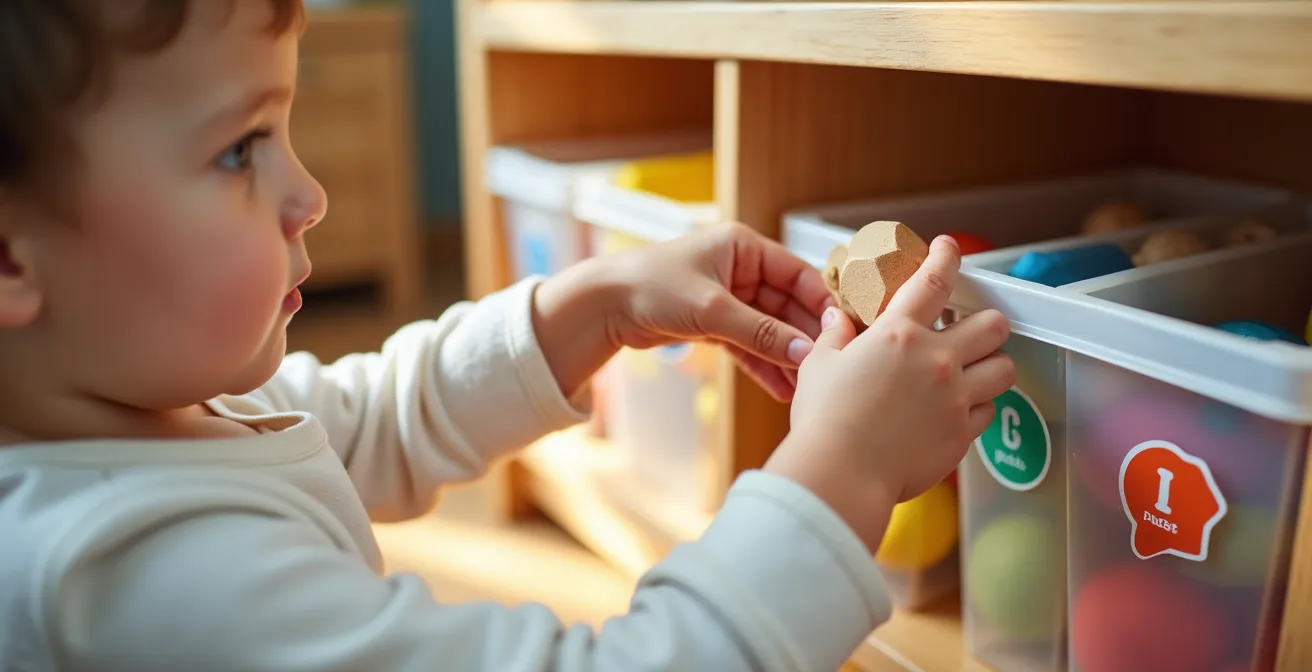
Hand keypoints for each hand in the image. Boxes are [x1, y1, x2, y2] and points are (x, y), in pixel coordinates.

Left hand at [534, 222, 832, 401]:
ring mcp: (728, 296)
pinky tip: (781, 388)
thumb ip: (761, 332)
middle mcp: (739, 268)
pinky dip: (763, 364)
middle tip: (827, 367)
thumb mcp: (712, 310)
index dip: (821, 303)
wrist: (602, 307)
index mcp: (743, 246)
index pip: (798, 273)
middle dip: (804, 337)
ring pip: (769, 329)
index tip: (842, 332)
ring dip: (786, 356)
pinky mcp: (714, 323)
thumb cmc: (648, 288)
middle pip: (787, 304)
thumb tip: (804, 352)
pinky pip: (749, 344)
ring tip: (806, 387)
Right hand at [763, 236, 1014, 552]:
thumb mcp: (819, 366)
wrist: (841, 473)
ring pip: (1005, 368)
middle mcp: (936, 360)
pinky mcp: (962, 433)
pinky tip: (957, 410)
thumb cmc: (824, 421)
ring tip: (974, 371)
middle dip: (986, 323)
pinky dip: (979, 407)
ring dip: (992, 365)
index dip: (947, 257)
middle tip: (971, 330)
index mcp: (898, 334)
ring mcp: (955, 398)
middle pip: (993, 324)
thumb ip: (835, 337)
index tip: (949, 249)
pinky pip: (989, 411)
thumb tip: (837, 320)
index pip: (934, 280)